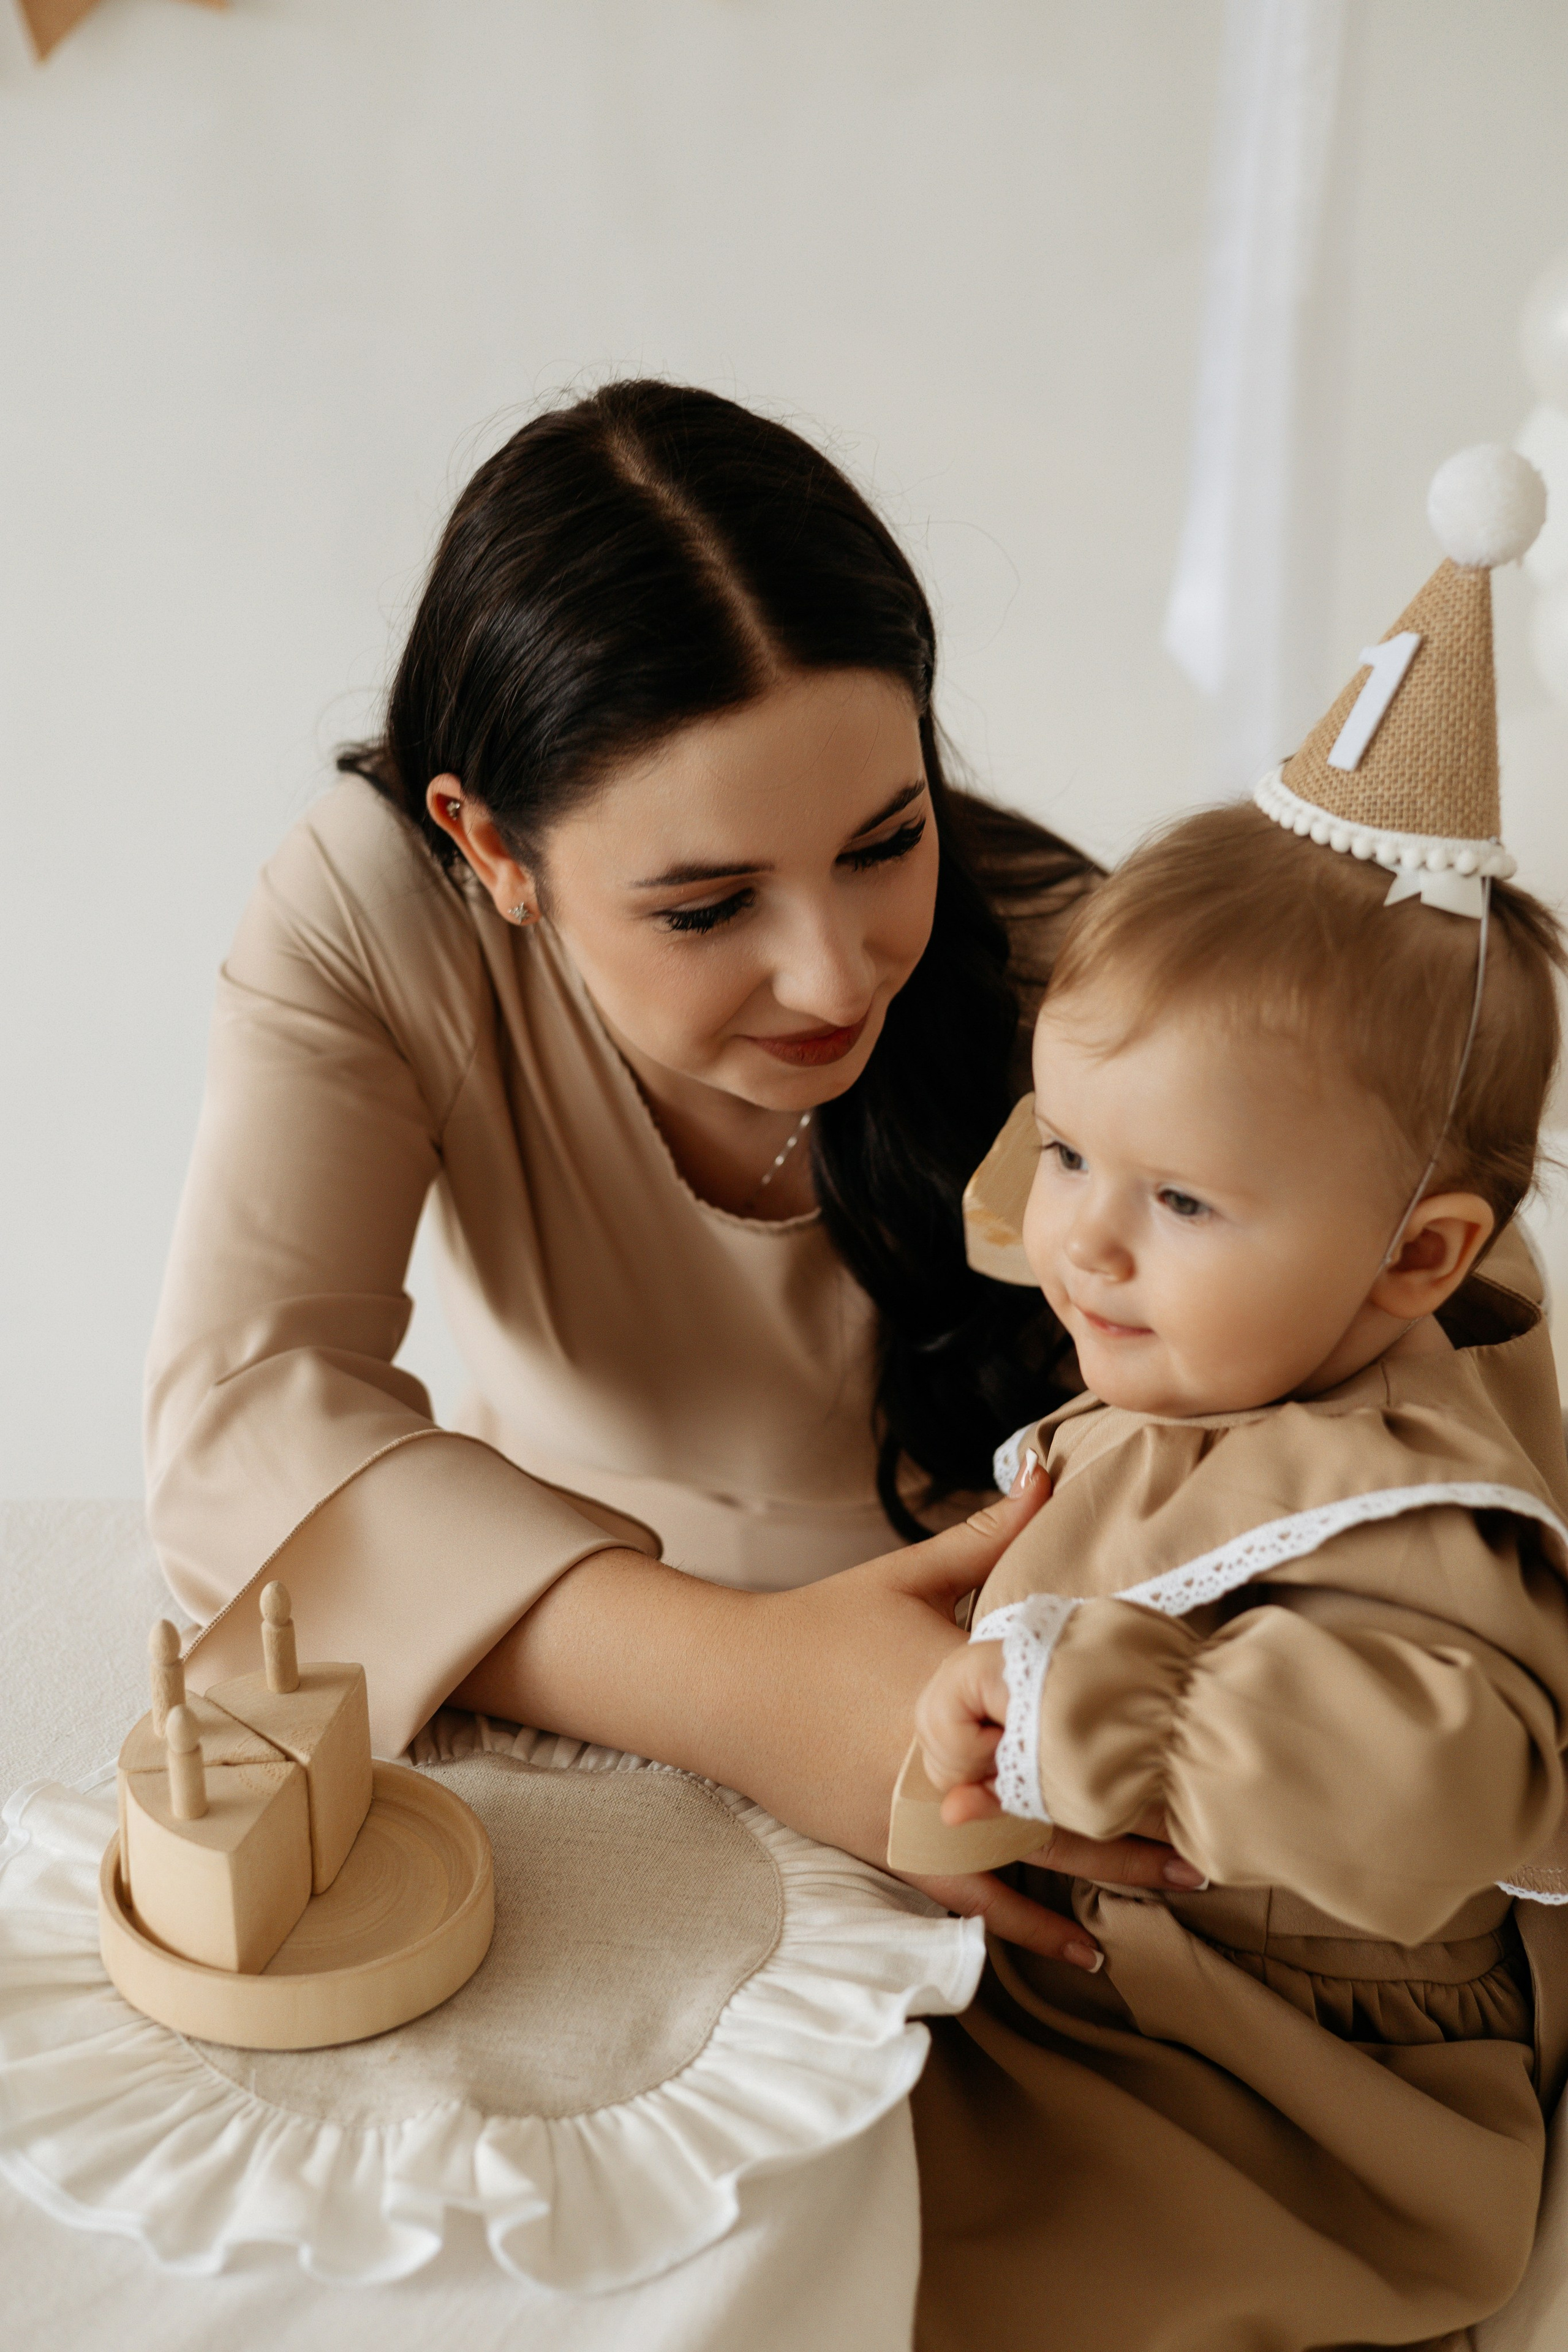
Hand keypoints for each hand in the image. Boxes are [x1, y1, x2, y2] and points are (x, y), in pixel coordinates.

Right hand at [455, 1461, 1201, 1974]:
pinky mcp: (898, 1849)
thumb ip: (987, 1532)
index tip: (1197, 1739)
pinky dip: (1033, 1926)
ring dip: (1112, 1873)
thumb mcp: (907, 1575)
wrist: (730, 1687)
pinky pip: (978, 1897)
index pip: (1065, 1712)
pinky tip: (1083, 1950)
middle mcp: (952, 1760)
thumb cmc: (821, 1623)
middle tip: (1218, 1834)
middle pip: (1066, 1797)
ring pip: (1037, 1856)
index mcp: (963, 1686)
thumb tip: (1046, 1467)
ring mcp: (925, 1814)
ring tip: (1181, 1884)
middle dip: (1145, 1818)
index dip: (1133, 1729)